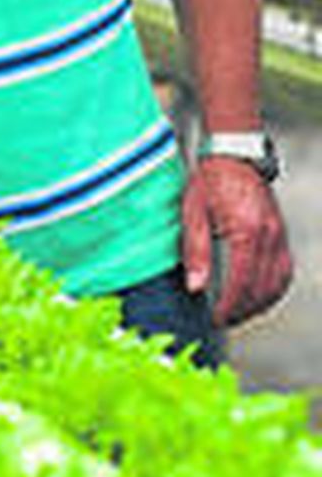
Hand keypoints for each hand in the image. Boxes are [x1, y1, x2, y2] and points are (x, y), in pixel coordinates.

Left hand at [181, 157, 292, 327]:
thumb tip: (195, 287)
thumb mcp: (192, 213)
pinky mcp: (281, 233)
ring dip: (261, 304)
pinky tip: (258, 296)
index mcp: (245, 230)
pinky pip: (285, 269)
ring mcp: (279, 234)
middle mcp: (269, 235)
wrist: (234, 155)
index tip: (216, 319)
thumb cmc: (208, 181)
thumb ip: (195, 251)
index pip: (241, 280)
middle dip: (244, 309)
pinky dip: (274, 288)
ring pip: (279, 282)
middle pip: (262, 286)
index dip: (229, 305)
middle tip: (223, 321)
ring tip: (239, 314)